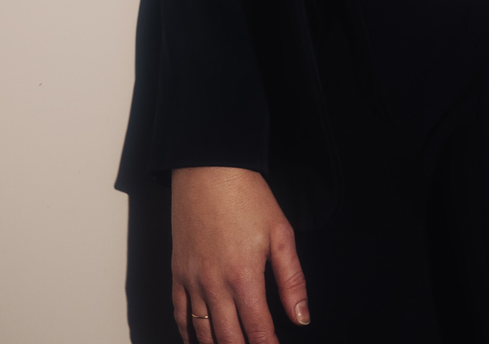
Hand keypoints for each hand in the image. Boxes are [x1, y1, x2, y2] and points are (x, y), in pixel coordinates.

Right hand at [171, 166, 308, 342]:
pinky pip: (179, 315)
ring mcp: (193, 281)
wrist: (209, 170)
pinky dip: (187, 335)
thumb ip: (292, 280)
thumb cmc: (247, 197)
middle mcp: (215, 285)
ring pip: (202, 333)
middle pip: (228, 338)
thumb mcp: (281, 233)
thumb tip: (301, 317)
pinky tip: (197, 341)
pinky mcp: (177, 273)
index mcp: (244, 276)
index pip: (258, 329)